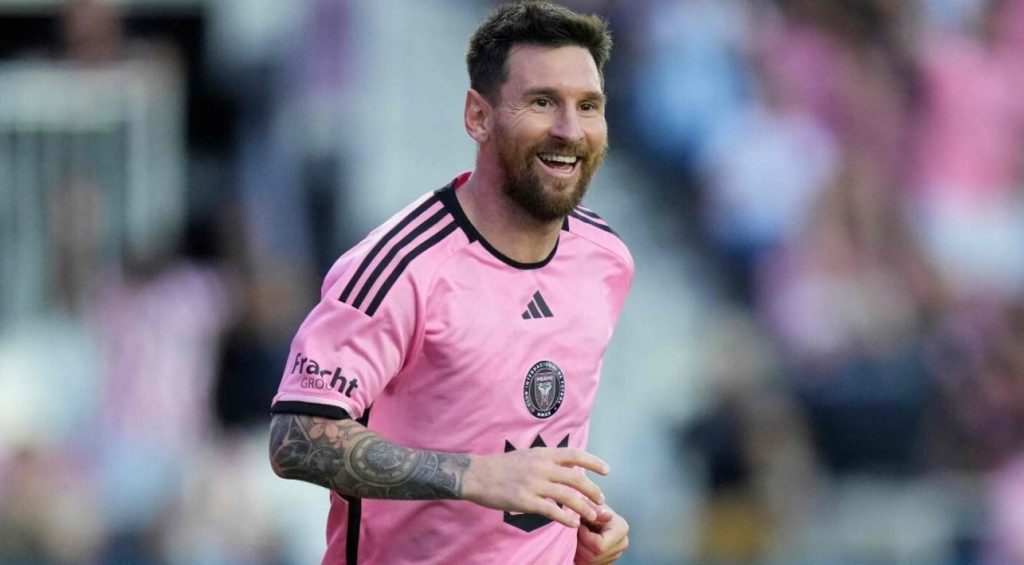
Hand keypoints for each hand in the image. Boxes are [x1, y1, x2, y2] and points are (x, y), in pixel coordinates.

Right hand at [461, 447, 608, 527]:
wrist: (477, 475)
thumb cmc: (501, 466)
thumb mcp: (527, 455)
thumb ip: (546, 461)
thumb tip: (566, 468)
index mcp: (543, 453)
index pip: (575, 454)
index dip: (593, 462)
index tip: (607, 470)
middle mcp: (541, 467)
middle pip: (576, 478)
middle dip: (592, 490)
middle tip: (601, 500)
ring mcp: (534, 484)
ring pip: (568, 496)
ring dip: (584, 507)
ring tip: (592, 516)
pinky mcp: (526, 501)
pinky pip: (551, 510)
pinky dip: (566, 518)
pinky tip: (573, 524)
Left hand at [574, 504, 628, 563]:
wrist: (593, 513)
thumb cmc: (590, 508)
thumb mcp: (590, 504)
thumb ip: (594, 509)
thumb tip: (606, 515)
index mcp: (621, 529)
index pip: (599, 545)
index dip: (584, 538)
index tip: (579, 526)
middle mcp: (622, 544)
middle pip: (594, 556)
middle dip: (579, 545)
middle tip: (574, 532)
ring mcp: (615, 554)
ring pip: (590, 563)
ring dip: (578, 551)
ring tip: (576, 537)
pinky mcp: (607, 560)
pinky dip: (581, 557)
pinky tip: (579, 544)